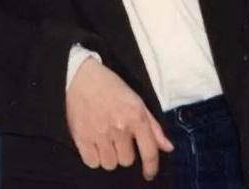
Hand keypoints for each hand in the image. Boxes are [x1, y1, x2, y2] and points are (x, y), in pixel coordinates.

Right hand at [65, 57, 173, 180]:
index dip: (151, 167)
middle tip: (117, 138)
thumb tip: (168, 147)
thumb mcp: (136, 100)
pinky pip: (92, 162)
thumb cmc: (110, 86)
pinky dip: (94, 157)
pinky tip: (94, 143)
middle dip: (124, 152)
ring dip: (109, 155)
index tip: (149, 173)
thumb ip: (153, 126)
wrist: (80, 76)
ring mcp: (99, 133)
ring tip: (104, 140)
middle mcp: (119, 127)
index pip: (149, 152)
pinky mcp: (82, 137)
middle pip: (127, 160)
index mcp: (135, 116)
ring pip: (110, 163)